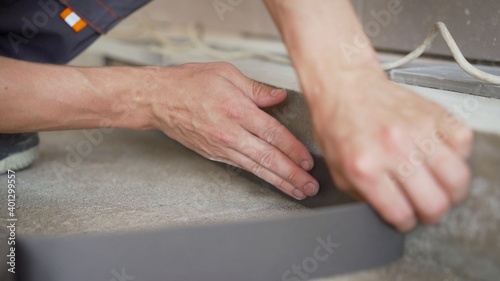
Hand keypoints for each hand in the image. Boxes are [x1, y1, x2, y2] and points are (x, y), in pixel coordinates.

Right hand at [148, 62, 318, 199]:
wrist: (157, 99)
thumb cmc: (188, 83)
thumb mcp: (226, 74)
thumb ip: (256, 89)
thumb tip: (279, 97)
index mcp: (236, 110)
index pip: (273, 133)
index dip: (293, 149)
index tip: (308, 160)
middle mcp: (230, 132)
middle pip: (268, 157)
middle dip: (292, 174)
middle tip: (310, 186)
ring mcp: (221, 147)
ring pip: (257, 168)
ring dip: (280, 181)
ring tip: (298, 191)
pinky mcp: (214, 154)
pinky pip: (242, 168)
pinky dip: (260, 177)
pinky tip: (273, 182)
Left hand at [310, 69, 472, 230]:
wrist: (345, 85)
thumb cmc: (338, 123)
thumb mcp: (337, 169)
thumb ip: (363, 195)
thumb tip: (388, 213)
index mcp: (365, 167)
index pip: (402, 214)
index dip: (405, 222)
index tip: (405, 217)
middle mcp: (394, 150)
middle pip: (435, 203)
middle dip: (431, 213)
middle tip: (424, 206)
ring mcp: (418, 131)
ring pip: (457, 179)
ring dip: (450, 191)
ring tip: (438, 187)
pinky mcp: (434, 114)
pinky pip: (464, 144)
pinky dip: (457, 156)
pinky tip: (440, 157)